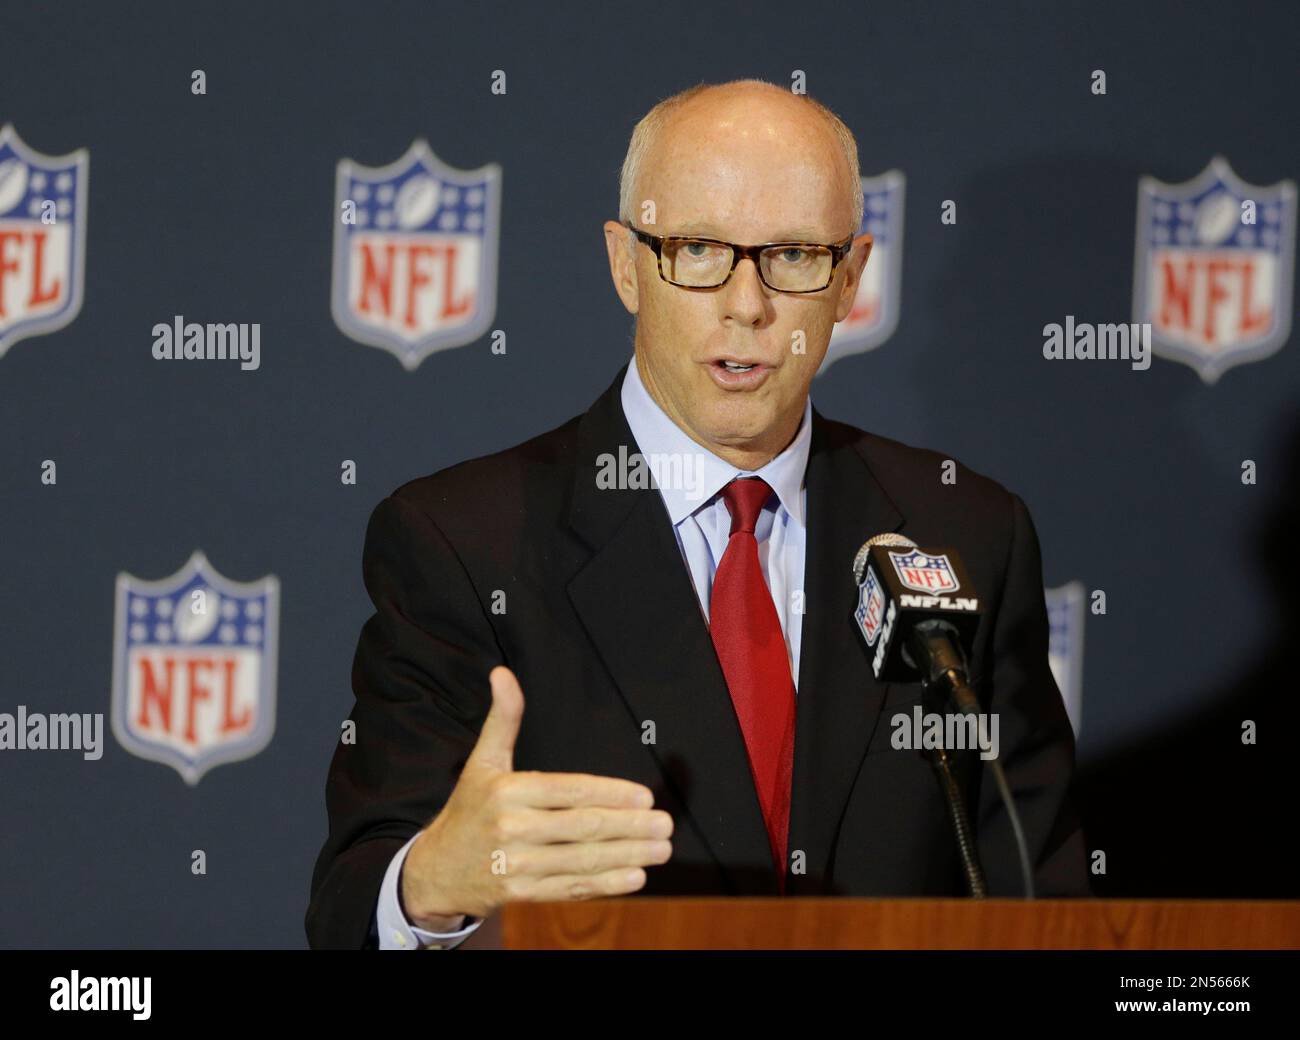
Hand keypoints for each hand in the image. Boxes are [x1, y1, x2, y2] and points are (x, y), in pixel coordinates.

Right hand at [400, 666, 673, 927]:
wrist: (435, 869)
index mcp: (507, 791)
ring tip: (661, 849)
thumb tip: (502, 673)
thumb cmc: (468, 810)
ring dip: (628, 855)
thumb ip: (503, 719)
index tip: (645, 797)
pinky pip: (571, 887)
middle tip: (665, 824)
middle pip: (583, 827)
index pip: (570, 791)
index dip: (611, 794)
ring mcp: (516, 865)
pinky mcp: (521, 894)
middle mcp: (512, 828)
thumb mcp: (482, 761)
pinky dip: (606, 884)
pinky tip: (635, 876)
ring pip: (582, 860)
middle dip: (630, 827)